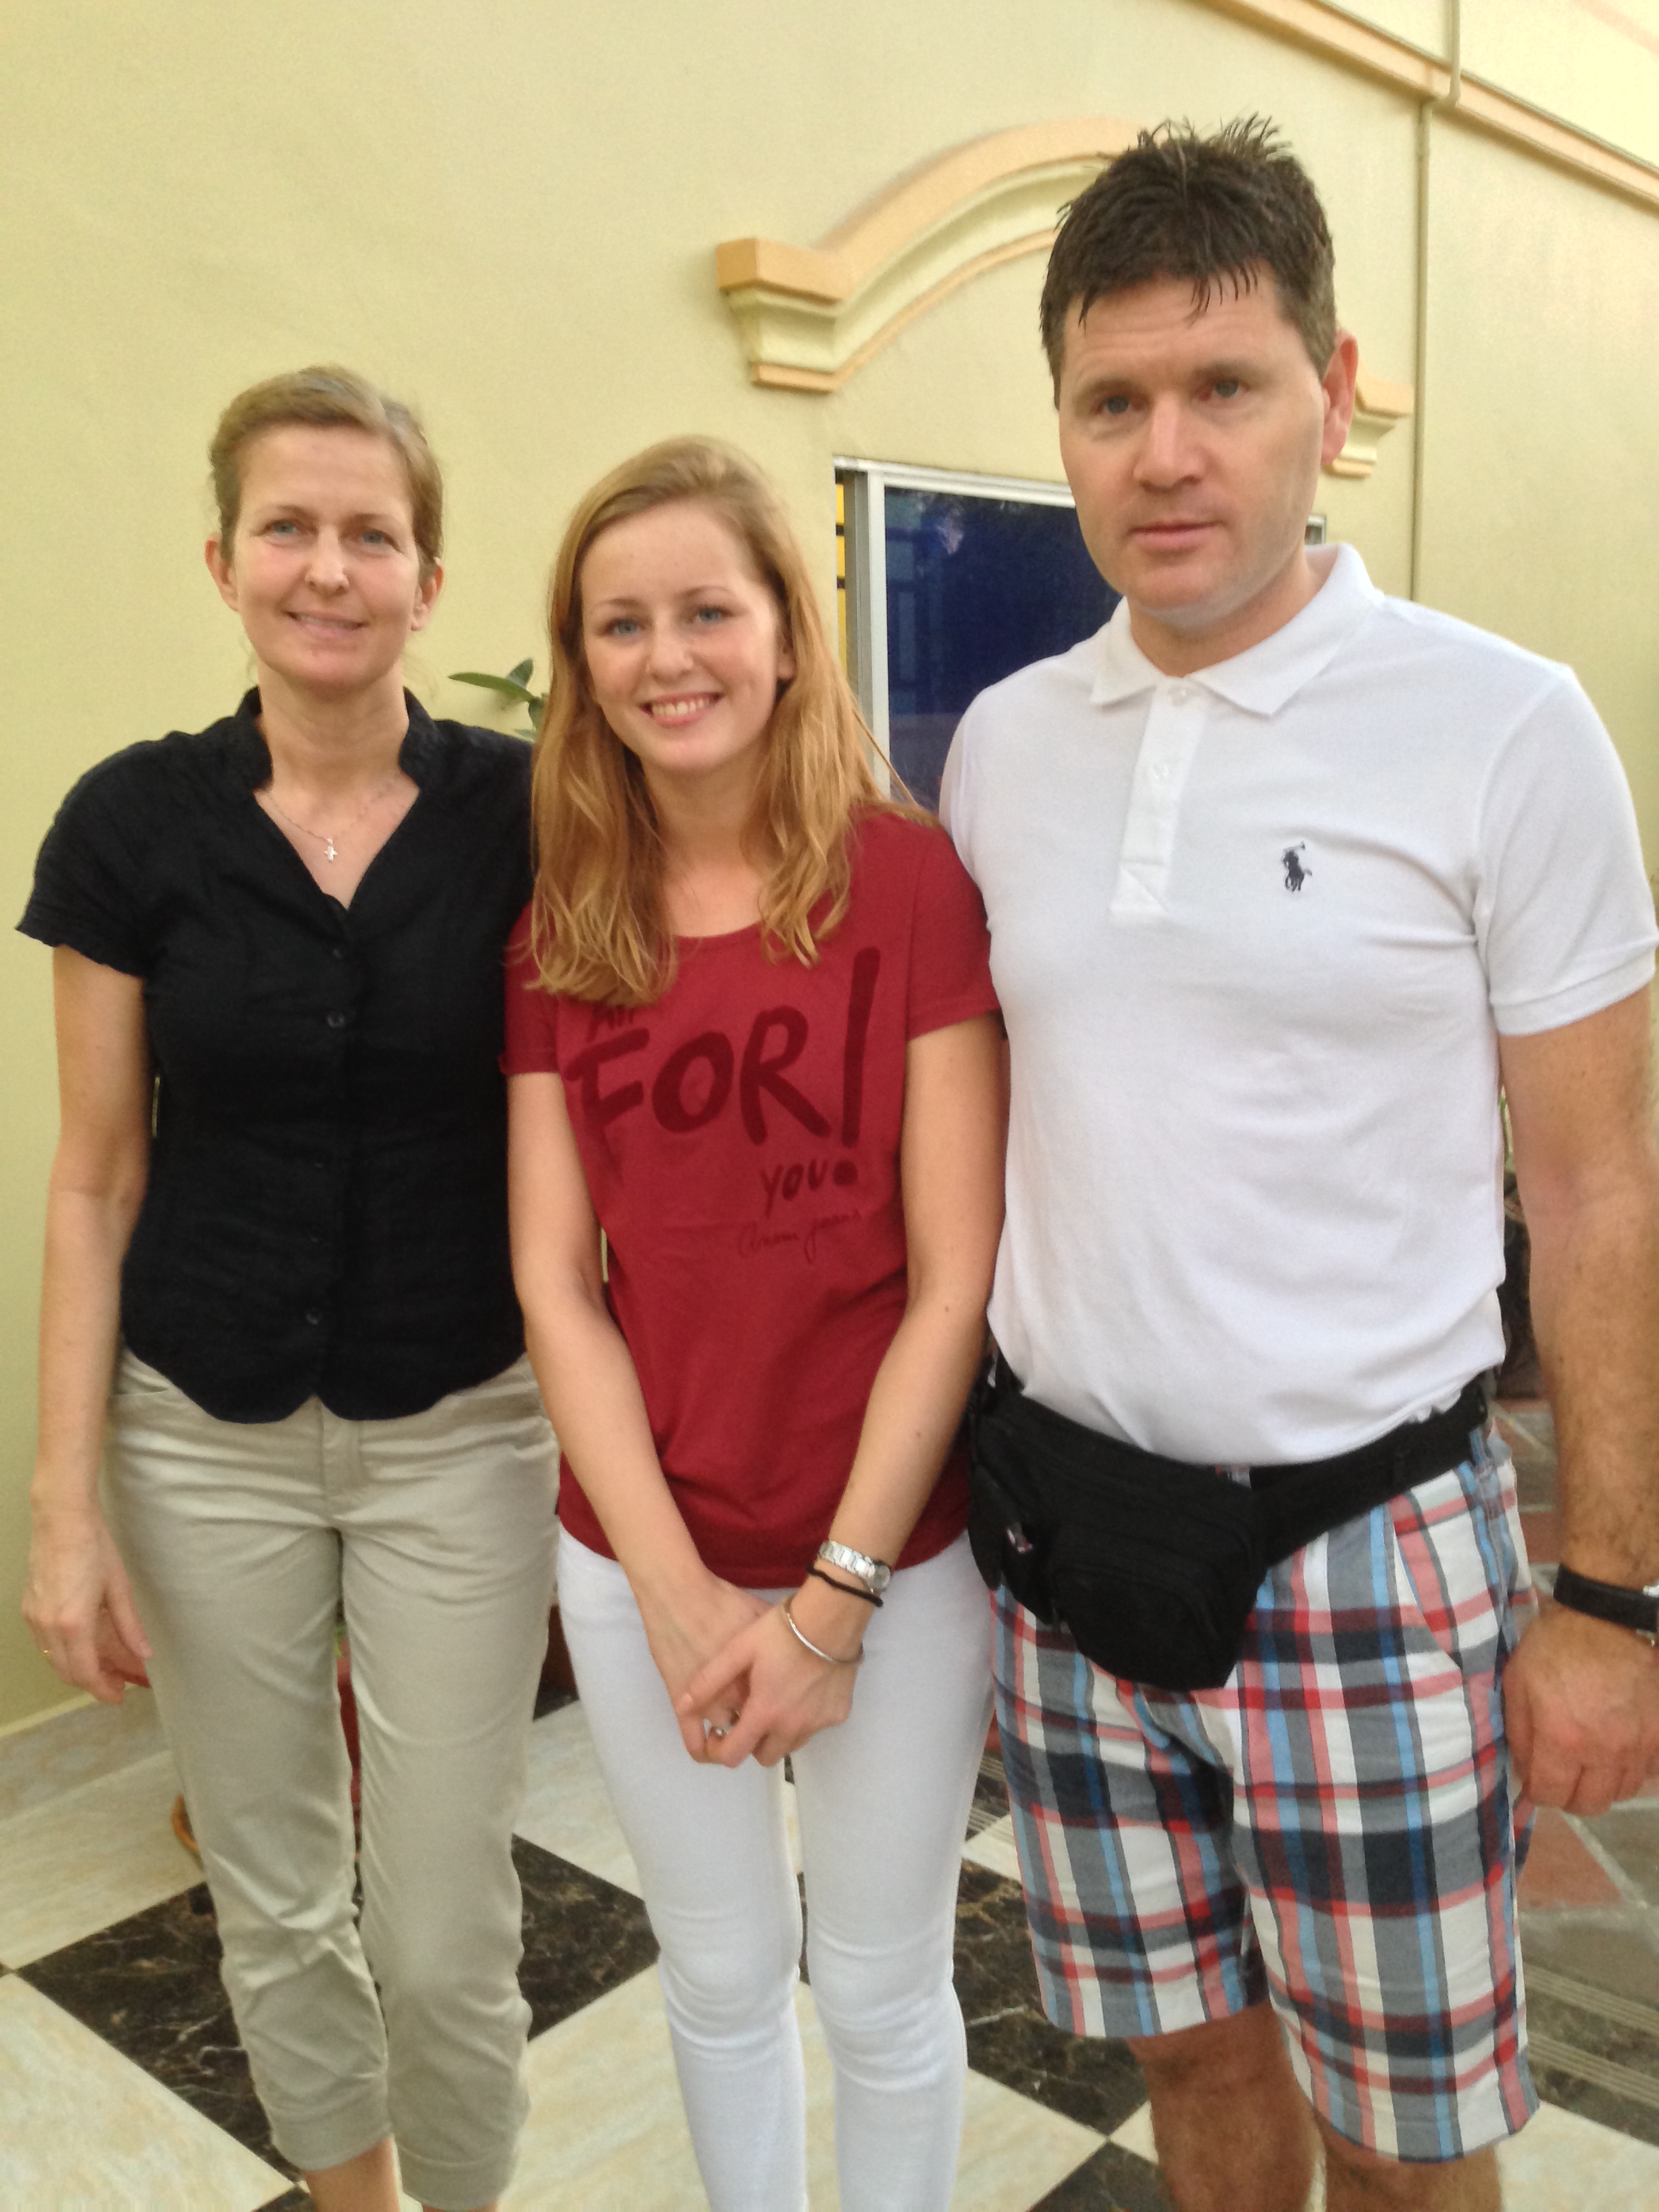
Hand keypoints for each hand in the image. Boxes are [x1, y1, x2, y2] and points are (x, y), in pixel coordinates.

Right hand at [24, 1503, 151, 1704]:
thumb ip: (130, 1626)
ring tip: (107, 1663)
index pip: (85, 1674)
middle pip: (68, 1672)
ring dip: (79, 1667)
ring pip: (55, 1659)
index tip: (119, 1695)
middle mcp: (47, 1627)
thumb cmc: (94, 1548)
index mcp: (73, 1624)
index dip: (103, 1690)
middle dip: (93, 1681)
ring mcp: (34, 1618)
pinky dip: (65, 1651)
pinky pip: (45, 1643)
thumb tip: (144, 1654)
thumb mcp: (119, 1588)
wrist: (61, 1520)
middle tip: (120, 1680)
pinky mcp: (28, 1609)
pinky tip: (86, 1643)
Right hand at [634, 1571, 770, 1758]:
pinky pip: (694, 1742)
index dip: (784, 1710)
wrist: (681, 1596)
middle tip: (760, 1715)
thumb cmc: (724, 1602)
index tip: (783, 1703)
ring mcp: (710, 1705)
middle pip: (759, 1728)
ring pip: (729, 1737)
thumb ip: (780, 1644)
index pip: (781, 1712)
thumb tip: (799, 1651)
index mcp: (762, 1679)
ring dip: (733, 1735)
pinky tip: (709, 1741)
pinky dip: (703, 1749)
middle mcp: (739, 1699)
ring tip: (735, 1727)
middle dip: (762, 1726)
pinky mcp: (683, 1707)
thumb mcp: (764, 1619)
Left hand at [679, 1583, 863, 1768]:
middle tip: (747, 1716)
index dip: (719, 1750)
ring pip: (791, 1744)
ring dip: (778, 1733)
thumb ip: (709, 1680)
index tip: (717, 1733)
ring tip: (774, 1701)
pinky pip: (815, 1727)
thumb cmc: (782, 1631)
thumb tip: (682, 1705)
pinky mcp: (838, 1714)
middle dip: (752, 1743)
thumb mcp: (739, 1649)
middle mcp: (793, 1727)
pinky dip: (804, 1718)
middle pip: (765, 1756)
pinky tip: (801, 1690)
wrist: (832, 1617)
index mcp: (765, 1713)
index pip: (735, 1755)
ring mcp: (819, 1722)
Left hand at [1505, 1600, 1658, 1814]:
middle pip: (1590, 1805)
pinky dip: (1633, 1768)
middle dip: (1570, 1796)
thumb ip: (1519, 1736)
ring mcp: (1638, 1746)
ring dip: (1603, 1783)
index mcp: (1562, 1739)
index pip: (1549, 1796)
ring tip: (1592, 1759)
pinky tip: (1619, 1748)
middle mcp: (1604, 1752)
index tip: (1536, 1778)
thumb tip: (1526, 1772)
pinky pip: (1649, 1772)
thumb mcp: (1516, 1686)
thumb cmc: (1552, 1649)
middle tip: (1564, 1775)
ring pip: (1622, 1792)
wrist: (1600, 1620)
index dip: (1537, 1791)